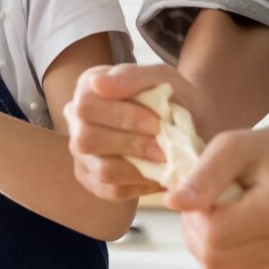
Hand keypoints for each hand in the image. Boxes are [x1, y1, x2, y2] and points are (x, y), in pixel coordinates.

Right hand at [62, 63, 173, 201]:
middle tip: (163, 149)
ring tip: (164, 161)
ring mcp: (81, 152)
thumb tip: (98, 84)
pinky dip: (141, 185)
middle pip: (87, 140)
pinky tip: (158, 174)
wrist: (192, 118)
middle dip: (131, 145)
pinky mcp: (92, 179)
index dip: (123, 118)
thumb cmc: (172, 95)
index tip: (157, 124)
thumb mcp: (161, 77)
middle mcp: (76, 119)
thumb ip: (131, 77)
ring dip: (139, 168)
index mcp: (88, 87)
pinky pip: (111, 191)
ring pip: (101, 170)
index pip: (88, 106)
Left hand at [168, 125, 268, 268]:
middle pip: (214, 256)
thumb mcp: (229, 148)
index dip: (195, 216)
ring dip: (208, 245)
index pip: (214, 233)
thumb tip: (173, 203)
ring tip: (221, 216)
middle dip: (198, 231)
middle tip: (208, 205)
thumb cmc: (262, 153)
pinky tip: (234, 233)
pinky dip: (224, 257)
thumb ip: (202, 177)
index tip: (203, 195)